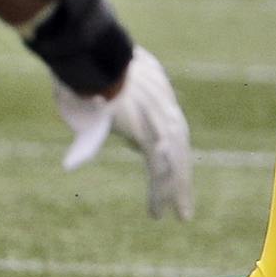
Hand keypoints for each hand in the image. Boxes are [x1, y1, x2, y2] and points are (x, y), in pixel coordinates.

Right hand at [54, 46, 194, 219]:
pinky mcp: (148, 136)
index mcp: (159, 105)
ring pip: (173, 167)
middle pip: (180, 154)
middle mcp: (166, 116)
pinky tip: (160, 211)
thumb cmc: (91, 75)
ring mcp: (159, 126)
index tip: (173, 177)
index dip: (174, 160)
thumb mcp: (104, 93)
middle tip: (184, 209)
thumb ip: (105, 110)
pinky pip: (159, 170)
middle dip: (181, 182)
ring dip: (175, 192)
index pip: (173, 139)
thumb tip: (99, 110)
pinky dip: (159, 192)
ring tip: (178, 215)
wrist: (95, 61)